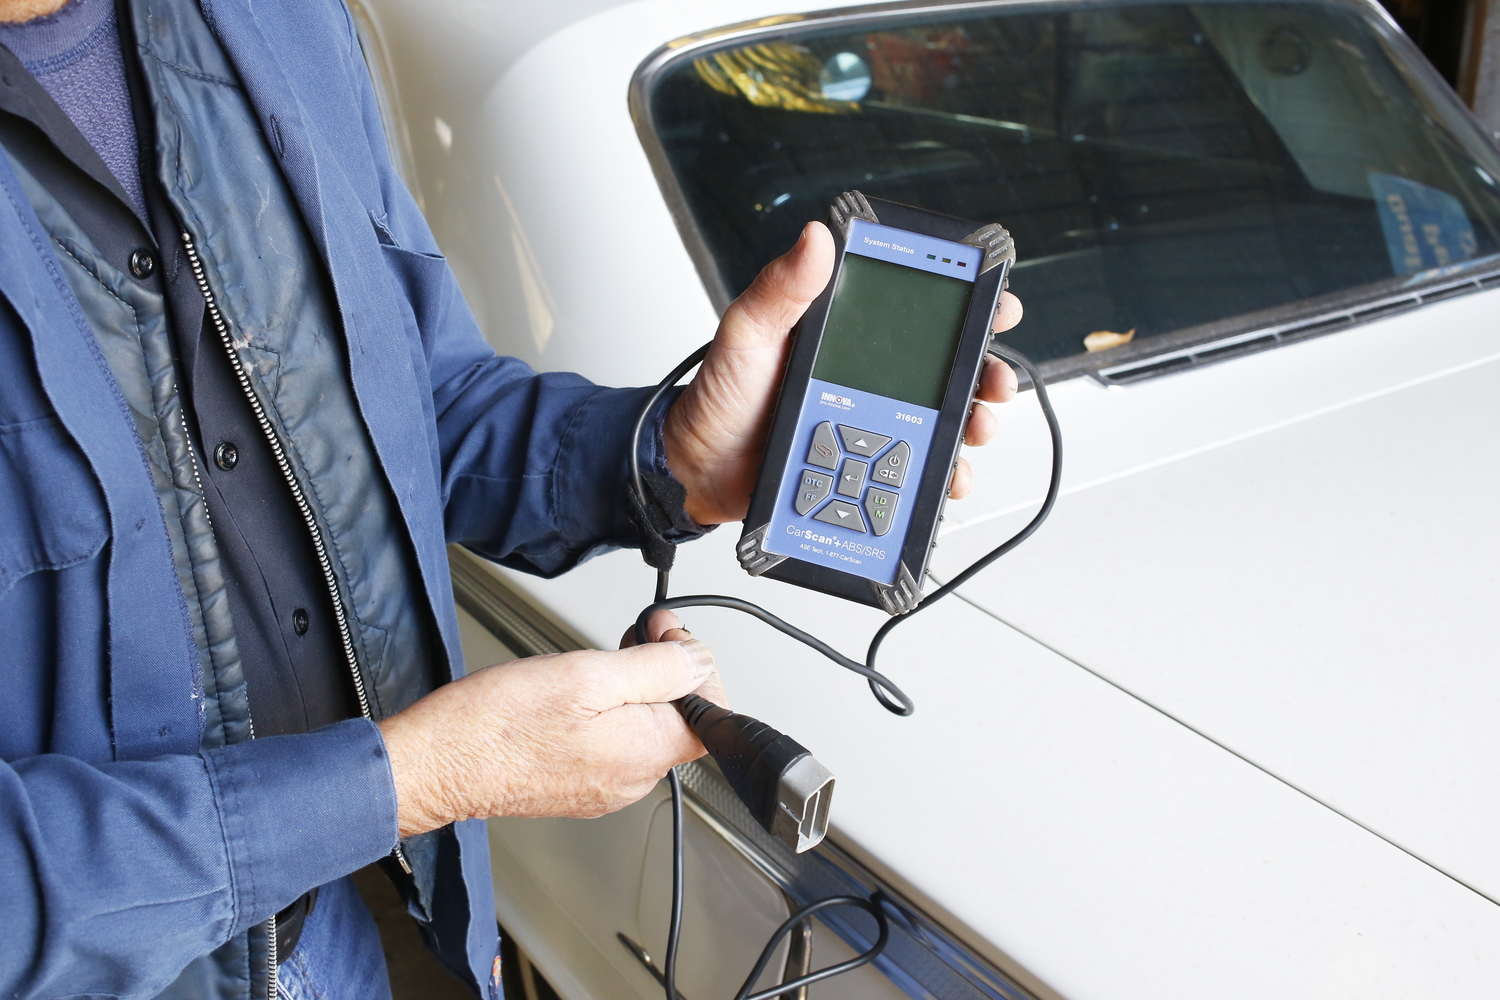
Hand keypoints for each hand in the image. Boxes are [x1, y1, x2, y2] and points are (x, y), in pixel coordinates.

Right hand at [379, 612, 724, 836]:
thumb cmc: (496, 724)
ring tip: (597, 662)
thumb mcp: (587, 675)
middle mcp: (631, 778)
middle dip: (665, 670)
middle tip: (635, 635)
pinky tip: (576, 693)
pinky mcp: (577, 785)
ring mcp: (604, 786)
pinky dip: (607, 710)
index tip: (665, 635)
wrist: (436, 765)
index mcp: (644, 753)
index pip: (713, 712)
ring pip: (645, 726)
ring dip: (634, 687)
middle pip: (680, 717)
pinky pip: (613, 742)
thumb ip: (657, 670)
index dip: (697, 665)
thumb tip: (701, 663)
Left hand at [664, 222, 1023, 523]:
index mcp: (845, 332)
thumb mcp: (746, 333)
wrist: (696, 469)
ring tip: (976, 429)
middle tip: (994, 381)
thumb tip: (816, 238)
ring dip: (973, 423)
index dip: (966, 305)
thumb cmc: (717, 397)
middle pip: (947, 368)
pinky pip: (917, 471)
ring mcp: (872, 421)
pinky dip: (943, 476)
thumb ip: (781, 289)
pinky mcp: (866, 464)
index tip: (998, 306)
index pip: (917, 308)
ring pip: (943, 420)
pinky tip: (949, 476)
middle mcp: (868, 374)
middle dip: (985, 372)